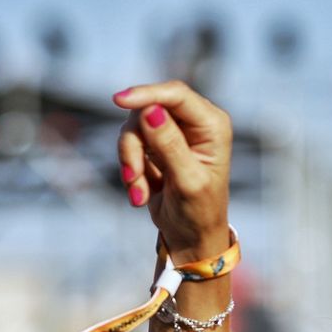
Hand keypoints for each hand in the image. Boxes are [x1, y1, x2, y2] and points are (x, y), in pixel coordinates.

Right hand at [112, 81, 231, 261]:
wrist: (191, 237)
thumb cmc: (199, 212)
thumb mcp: (188, 181)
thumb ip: (170, 145)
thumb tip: (151, 110)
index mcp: (212, 125)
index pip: (176, 95)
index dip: (146, 94)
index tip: (118, 100)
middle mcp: (194, 122)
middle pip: (148, 109)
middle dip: (134, 144)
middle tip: (132, 176)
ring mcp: (173, 132)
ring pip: (134, 128)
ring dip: (130, 162)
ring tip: (140, 194)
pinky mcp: (155, 145)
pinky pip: (130, 145)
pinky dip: (130, 170)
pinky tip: (141, 194)